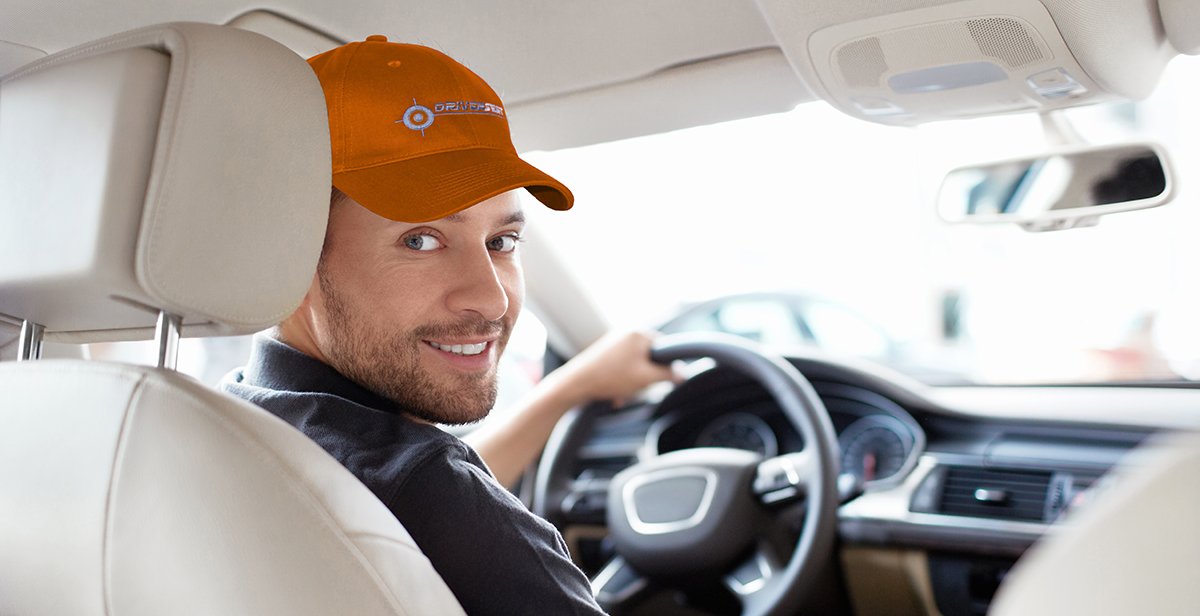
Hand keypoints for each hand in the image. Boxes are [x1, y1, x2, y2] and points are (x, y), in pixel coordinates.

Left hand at [548, 330, 678, 406]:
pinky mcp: (604, 354)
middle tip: (637, 390)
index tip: (664, 380)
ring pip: (635, 367)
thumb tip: (683, 373)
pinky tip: (614, 395)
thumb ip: (668, 374)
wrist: (575, 385)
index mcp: (637, 333)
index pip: (664, 347)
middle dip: (645, 378)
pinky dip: (621, 382)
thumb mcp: (645, 378)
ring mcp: (613, 343)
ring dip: (632, 384)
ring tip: (622, 395)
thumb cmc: (610, 378)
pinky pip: (621, 369)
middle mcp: (625, 333)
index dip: (666, 366)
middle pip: (648, 359)